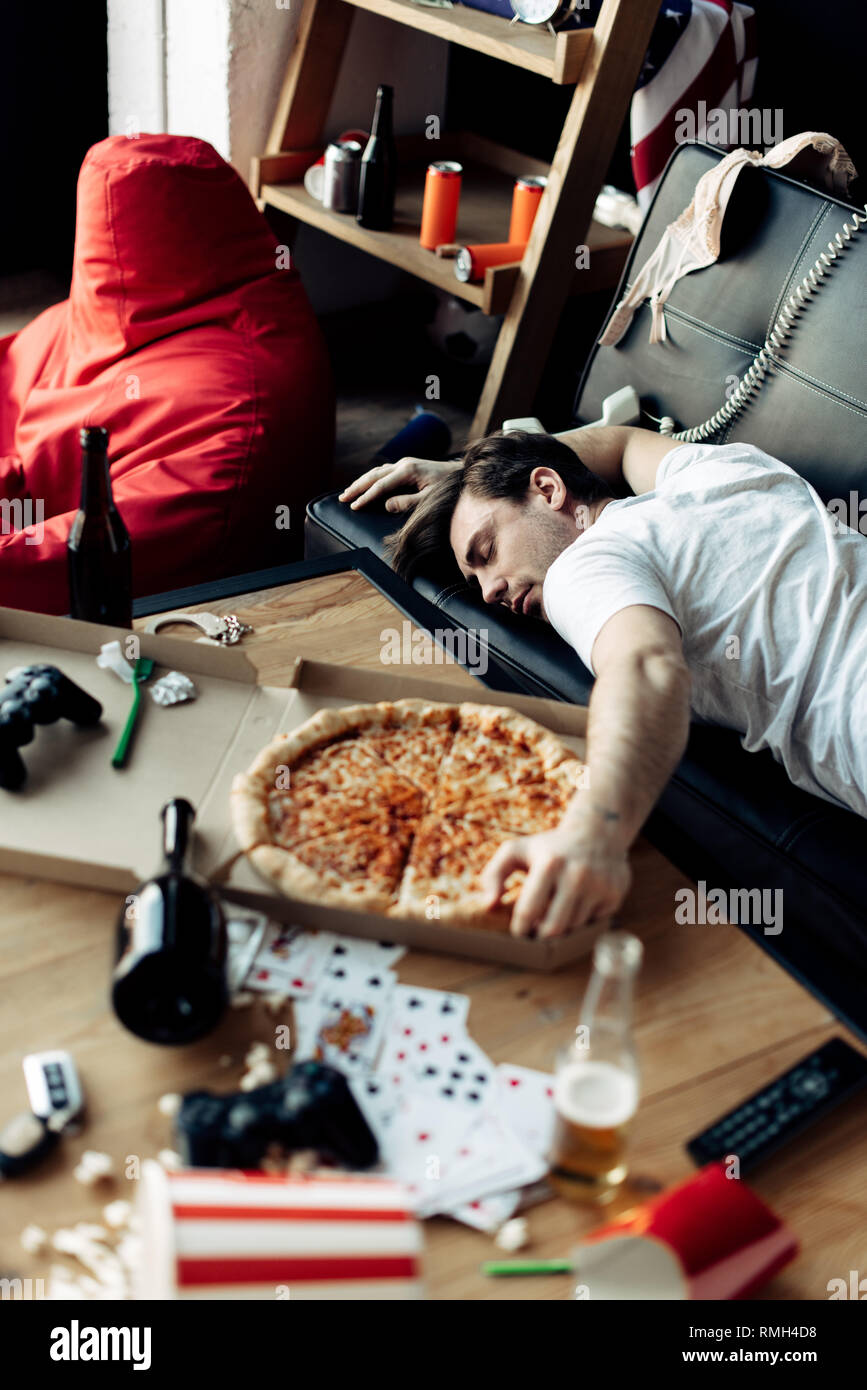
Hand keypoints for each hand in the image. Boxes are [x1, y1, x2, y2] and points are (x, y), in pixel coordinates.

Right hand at [338, 456, 459, 513]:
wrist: (461, 473)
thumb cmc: (448, 487)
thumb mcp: (429, 498)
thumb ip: (408, 502)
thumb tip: (386, 505)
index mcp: (408, 470)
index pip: (381, 485)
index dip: (366, 497)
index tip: (354, 506)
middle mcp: (404, 463)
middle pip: (374, 475)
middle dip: (357, 487)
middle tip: (342, 498)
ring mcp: (404, 463)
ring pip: (376, 472)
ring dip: (361, 482)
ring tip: (348, 493)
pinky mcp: (406, 466)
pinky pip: (383, 472)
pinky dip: (371, 479)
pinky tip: (365, 485)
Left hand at [481, 822, 631, 937]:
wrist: (597, 832)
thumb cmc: (549, 847)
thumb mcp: (516, 851)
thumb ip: (494, 875)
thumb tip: (488, 906)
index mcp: (549, 864)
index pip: (529, 911)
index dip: (520, 929)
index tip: (518, 932)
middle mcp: (577, 875)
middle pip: (553, 928)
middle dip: (541, 937)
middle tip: (536, 933)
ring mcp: (599, 885)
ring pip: (573, 928)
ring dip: (562, 928)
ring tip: (555, 914)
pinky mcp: (615, 894)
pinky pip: (593, 923)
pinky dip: (582, 920)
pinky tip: (578, 904)